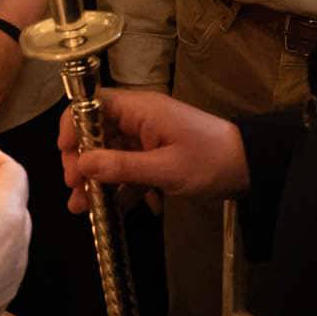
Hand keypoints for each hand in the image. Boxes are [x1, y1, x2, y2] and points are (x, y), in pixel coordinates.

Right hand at [58, 87, 248, 212]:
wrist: (250, 167)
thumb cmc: (210, 160)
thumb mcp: (165, 168)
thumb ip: (122, 166)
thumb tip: (80, 164)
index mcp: (140, 109)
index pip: (92, 104)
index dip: (73, 126)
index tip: (66, 156)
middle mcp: (138, 119)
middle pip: (96, 133)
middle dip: (81, 161)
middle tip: (75, 187)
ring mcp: (146, 139)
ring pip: (109, 155)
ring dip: (95, 180)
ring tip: (81, 207)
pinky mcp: (155, 158)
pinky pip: (127, 170)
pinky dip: (117, 188)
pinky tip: (108, 211)